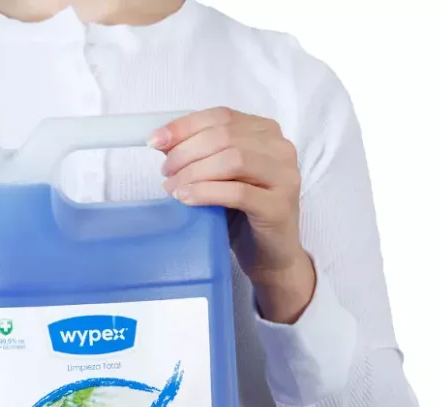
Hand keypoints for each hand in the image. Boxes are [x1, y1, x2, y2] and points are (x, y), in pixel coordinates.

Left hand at [150, 107, 315, 323]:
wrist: (271, 256)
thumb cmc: (242, 213)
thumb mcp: (218, 176)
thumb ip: (198, 154)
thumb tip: (162, 140)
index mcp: (266, 132)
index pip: (221, 116)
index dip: (184, 126)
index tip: (155, 141)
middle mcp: (281, 149)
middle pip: (224, 136)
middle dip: (186, 152)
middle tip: (166, 172)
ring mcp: (285, 177)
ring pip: (233, 160)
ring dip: (193, 172)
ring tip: (172, 188)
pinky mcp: (279, 206)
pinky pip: (237, 192)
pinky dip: (205, 192)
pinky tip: (186, 198)